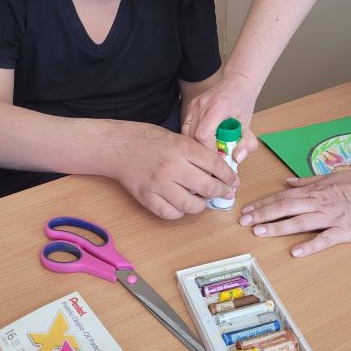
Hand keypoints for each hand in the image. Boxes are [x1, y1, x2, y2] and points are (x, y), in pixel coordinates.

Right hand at [110, 123, 238, 218]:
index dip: (229, 176)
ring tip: (202, 201)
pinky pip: (169, 213)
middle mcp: (172, 166)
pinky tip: (181, 206)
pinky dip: (179, 212)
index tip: (234, 181)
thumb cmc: (147, 139)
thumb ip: (195, 151)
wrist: (116, 146)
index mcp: (182, 147)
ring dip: (201, 205)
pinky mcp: (146, 197)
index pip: (215, 165)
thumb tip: (218, 168)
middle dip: (221, 192)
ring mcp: (158, 184)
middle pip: (207, 187)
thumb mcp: (175, 137)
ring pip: (190, 205)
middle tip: (224, 193)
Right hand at [181, 72, 258, 162]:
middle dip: (202, 149)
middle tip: (214, 156)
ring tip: (208, 148)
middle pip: (193, 135)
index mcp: (218, 107)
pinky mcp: (189, 106)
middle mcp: (202, 104)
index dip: (208, 150)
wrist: (236, 84)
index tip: (218, 157)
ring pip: (186, 132)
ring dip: (196, 143)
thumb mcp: (249, 126)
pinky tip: (202, 139)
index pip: (203, 135)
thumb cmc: (243, 105)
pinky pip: (185, 126)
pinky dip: (192, 136)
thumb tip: (236, 159)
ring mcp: (194, 104)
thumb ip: (246, 143)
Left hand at [239, 166, 350, 255]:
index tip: (246, 209)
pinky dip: (310, 245)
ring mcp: (331, 216)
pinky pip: (325, 239)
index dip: (263, 203)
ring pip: (299, 222)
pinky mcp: (345, 230)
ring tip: (259, 232)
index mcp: (314, 190)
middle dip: (262, 214)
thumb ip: (308, 180)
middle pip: (285, 208)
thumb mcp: (331, 176)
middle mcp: (318, 202)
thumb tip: (288, 181)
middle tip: (243, 222)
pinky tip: (295, 252)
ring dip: (278, 227)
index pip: (282, 197)